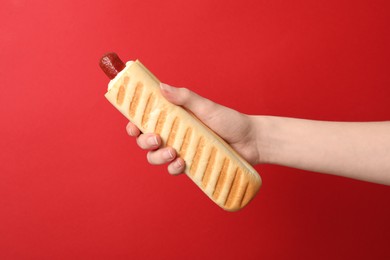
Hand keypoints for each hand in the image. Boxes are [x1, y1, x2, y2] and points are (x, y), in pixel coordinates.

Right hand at [126, 83, 259, 174]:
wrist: (250, 142)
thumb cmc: (229, 121)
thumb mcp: (206, 107)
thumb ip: (185, 98)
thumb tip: (161, 86)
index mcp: (174, 117)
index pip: (146, 120)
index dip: (134, 123)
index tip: (133, 125)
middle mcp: (174, 134)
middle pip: (145, 141)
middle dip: (144, 141)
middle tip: (157, 138)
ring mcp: (181, 150)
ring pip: (155, 157)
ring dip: (157, 157)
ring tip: (173, 152)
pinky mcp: (190, 165)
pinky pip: (173, 169)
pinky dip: (173, 168)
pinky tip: (182, 163)